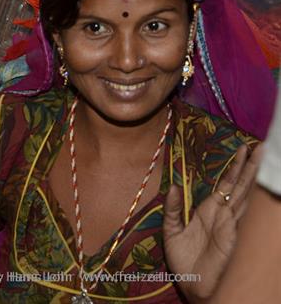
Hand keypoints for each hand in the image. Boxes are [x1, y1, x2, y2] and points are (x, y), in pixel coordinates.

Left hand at [163, 144, 262, 302]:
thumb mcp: (171, 230)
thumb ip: (172, 208)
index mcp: (210, 211)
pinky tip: (256, 187)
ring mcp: (230, 223)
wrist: (191, 285)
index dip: (234, 168)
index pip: (226, 185)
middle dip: (249, 167)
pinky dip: (250, 200)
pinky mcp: (232, 234)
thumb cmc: (183, 260)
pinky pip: (241, 213)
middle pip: (239, 186)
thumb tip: (173, 186)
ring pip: (244, 195)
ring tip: (260, 157)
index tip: (242, 150)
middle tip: (259, 147)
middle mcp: (223, 214)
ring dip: (252, 176)